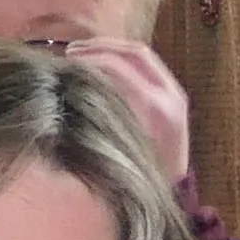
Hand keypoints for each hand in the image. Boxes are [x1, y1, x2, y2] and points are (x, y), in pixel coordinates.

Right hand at [59, 37, 194, 184]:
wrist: (169, 192)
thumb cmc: (134, 177)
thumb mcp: (111, 150)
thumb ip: (97, 116)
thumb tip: (69, 88)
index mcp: (153, 109)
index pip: (116, 66)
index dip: (87, 59)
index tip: (63, 62)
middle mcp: (169, 96)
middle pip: (132, 53)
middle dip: (99, 47)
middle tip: (70, 51)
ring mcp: (176, 94)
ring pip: (142, 54)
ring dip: (111, 48)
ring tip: (83, 52)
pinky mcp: (176, 96)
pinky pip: (148, 65)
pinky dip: (123, 58)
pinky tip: (102, 64)